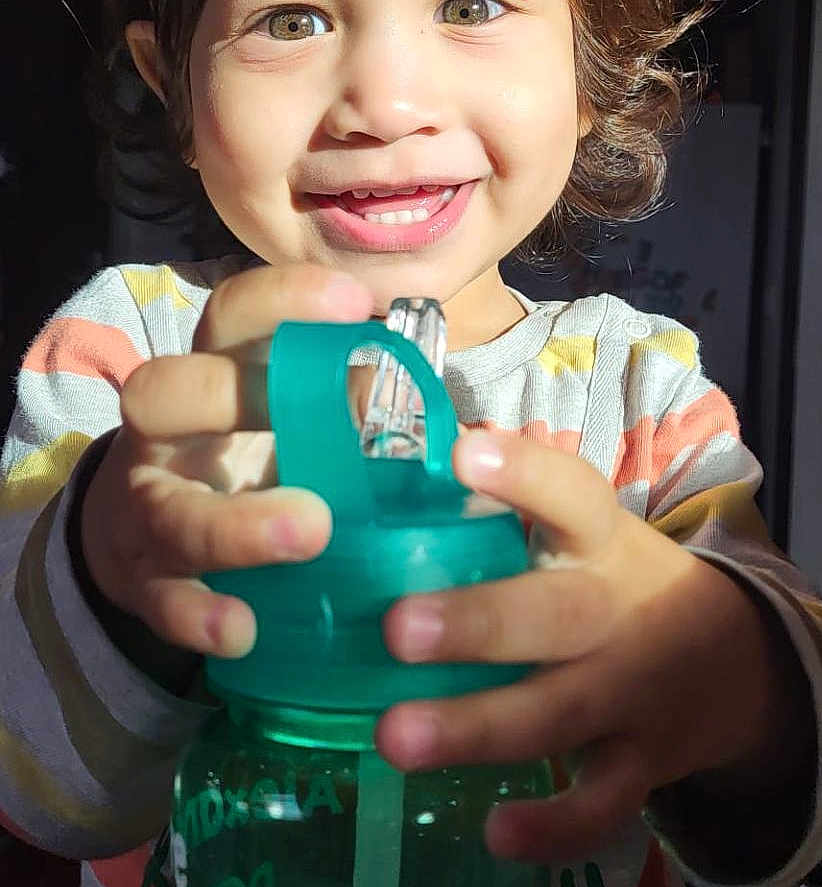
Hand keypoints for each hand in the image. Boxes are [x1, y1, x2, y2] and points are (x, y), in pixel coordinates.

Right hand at [82, 264, 372, 656]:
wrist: (140, 538)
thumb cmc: (242, 465)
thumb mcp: (284, 426)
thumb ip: (343, 412)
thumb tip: (432, 407)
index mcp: (212, 379)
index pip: (231, 317)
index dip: (283, 300)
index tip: (354, 302)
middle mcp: (167, 435)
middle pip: (163, 393)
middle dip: (228, 399)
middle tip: (316, 420)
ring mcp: (147, 509)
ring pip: (168, 509)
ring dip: (237, 525)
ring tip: (311, 532)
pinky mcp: (145, 581)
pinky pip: (162, 599)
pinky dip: (199, 614)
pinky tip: (242, 630)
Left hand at [376, 431, 809, 861]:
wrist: (733, 660)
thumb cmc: (622, 584)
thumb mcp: (591, 537)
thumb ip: (518, 515)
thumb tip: (410, 473)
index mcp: (604, 543)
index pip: (571, 494)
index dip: (523, 475)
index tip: (463, 454)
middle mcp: (619, 612)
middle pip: (555, 614)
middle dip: (482, 623)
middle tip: (400, 628)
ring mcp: (633, 693)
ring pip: (558, 712)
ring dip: (479, 728)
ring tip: (397, 737)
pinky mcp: (642, 762)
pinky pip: (600, 802)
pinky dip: (554, 826)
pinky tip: (494, 833)